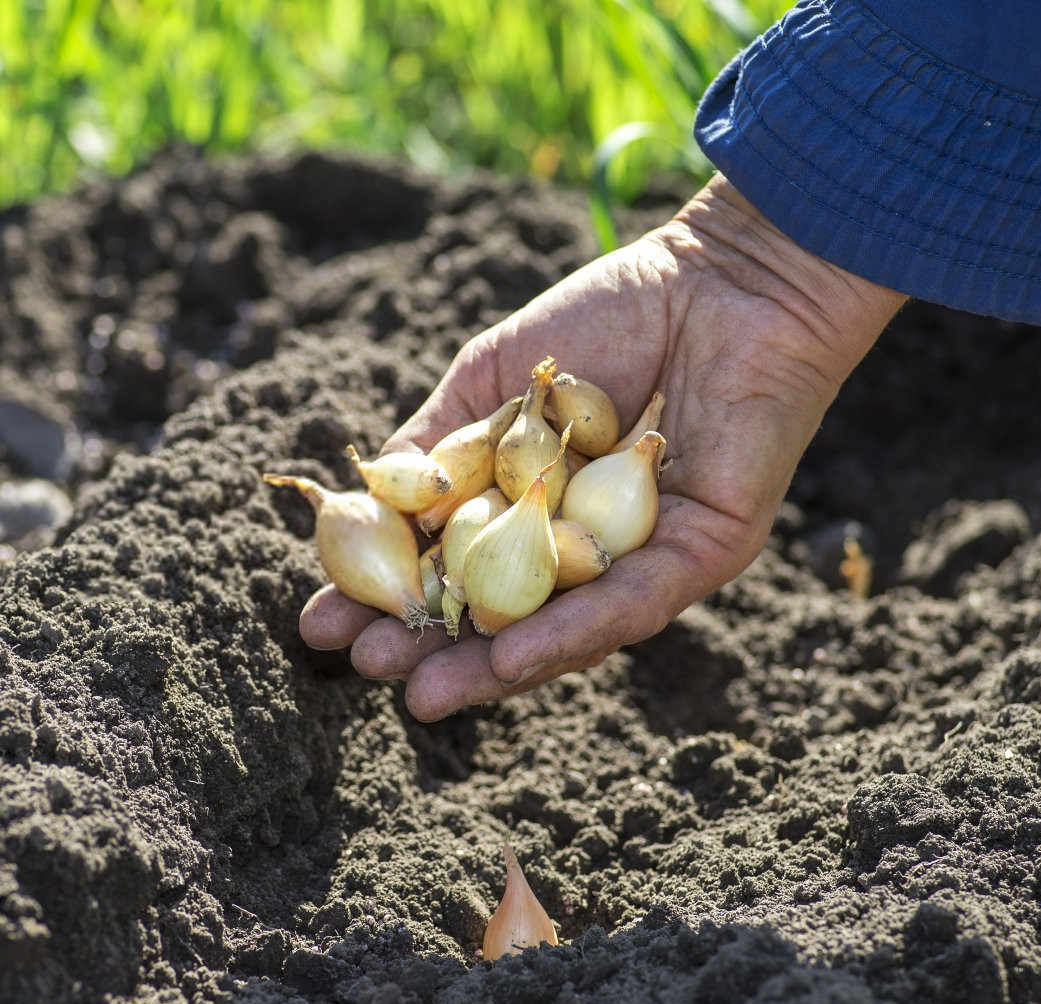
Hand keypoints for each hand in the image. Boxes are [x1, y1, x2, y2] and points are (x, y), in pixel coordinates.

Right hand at [300, 174, 905, 721]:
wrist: (719, 275)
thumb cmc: (608, 316)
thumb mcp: (492, 380)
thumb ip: (435, 442)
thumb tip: (368, 502)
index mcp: (534, 506)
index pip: (453, 568)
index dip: (387, 597)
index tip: (321, 623)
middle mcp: (586, 546)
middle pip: (501, 616)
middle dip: (431, 648)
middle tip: (365, 668)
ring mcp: (643, 558)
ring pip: (564, 630)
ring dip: (491, 667)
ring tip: (423, 690)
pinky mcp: (704, 553)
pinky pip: (630, 606)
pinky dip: (569, 635)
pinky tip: (510, 659)